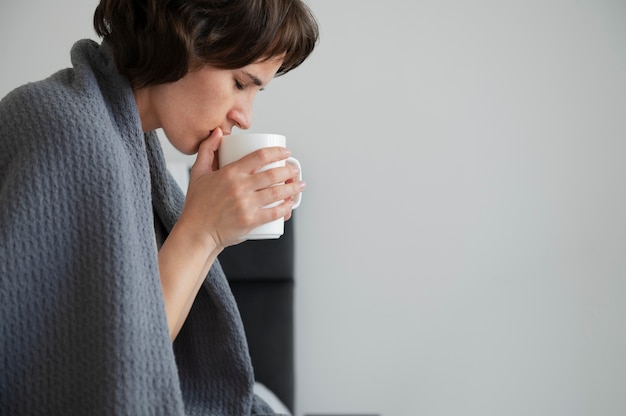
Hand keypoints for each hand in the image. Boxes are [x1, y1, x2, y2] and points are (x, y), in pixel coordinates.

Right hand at [181, 129, 304, 248]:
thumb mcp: (198, 172)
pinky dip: (285, 208)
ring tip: (299, 185)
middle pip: (273, 174)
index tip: (286, 152)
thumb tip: (218, 132)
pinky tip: (290, 204)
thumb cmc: (197, 204)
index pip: (260, 156)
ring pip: (277, 193)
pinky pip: (274, 213)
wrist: (196, 232)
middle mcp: (240, 187)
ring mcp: (246, 205)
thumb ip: (206, 150)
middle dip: (290, 170)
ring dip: (293, 188)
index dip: (277, 152)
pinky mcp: (250, 221)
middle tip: (294, 170)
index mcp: (230, 173)